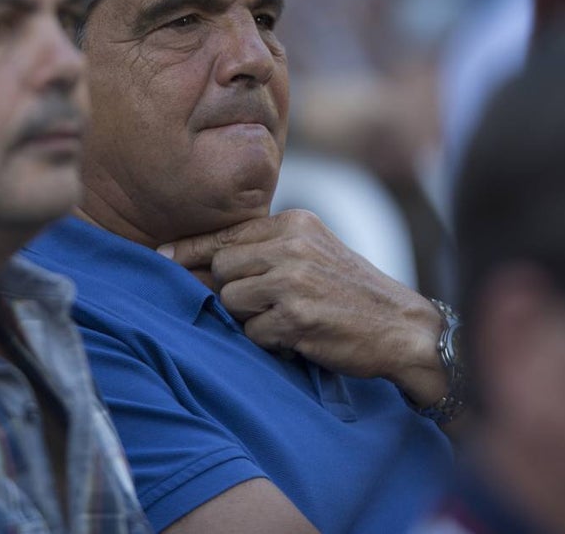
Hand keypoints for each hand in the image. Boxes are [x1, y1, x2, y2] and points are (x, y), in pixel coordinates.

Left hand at [160, 209, 447, 405]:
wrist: (403, 327)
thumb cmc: (352, 293)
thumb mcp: (314, 253)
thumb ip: (268, 250)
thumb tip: (201, 263)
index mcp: (294, 223)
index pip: (227, 233)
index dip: (190, 248)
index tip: (160, 255)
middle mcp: (291, 245)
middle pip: (222, 269)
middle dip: (232, 292)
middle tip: (264, 305)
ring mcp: (293, 280)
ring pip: (231, 301)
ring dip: (251, 318)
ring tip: (286, 320)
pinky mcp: (296, 316)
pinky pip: (253, 333)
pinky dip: (270, 341)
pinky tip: (299, 337)